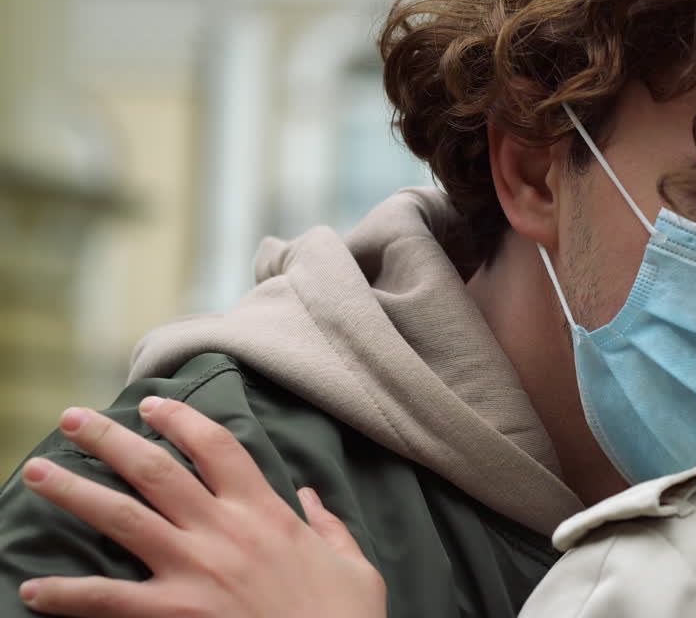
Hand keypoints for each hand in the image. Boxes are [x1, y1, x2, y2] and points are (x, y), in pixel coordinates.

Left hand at [16, 398, 386, 617]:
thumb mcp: (355, 566)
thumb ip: (330, 526)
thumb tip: (312, 497)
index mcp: (266, 513)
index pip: (216, 447)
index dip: (181, 420)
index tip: (153, 405)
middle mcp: (224, 530)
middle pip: (156, 470)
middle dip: (109, 439)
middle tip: (71, 420)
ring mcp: (195, 570)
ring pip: (122, 517)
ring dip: (74, 492)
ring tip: (38, 472)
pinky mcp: (175, 612)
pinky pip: (108, 599)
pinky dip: (68, 595)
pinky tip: (34, 590)